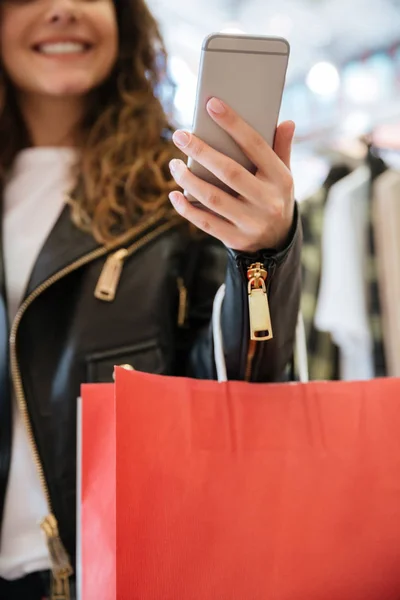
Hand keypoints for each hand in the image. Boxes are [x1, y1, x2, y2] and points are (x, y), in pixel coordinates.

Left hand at [168, 97, 295, 252]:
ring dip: (189, 179)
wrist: (278, 242)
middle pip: (229, 172)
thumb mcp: (283, 175)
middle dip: (201, 151)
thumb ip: (282, 149)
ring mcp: (251, 223)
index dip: (233, 124)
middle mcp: (267, 201)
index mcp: (280, 179)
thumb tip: (286, 122)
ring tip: (174, 164)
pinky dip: (187, 209)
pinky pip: (206, 223)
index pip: (256, 145)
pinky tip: (174, 194)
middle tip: (179, 135)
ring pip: (213, 198)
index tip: (211, 104)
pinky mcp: (236, 239)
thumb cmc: (274, 197)